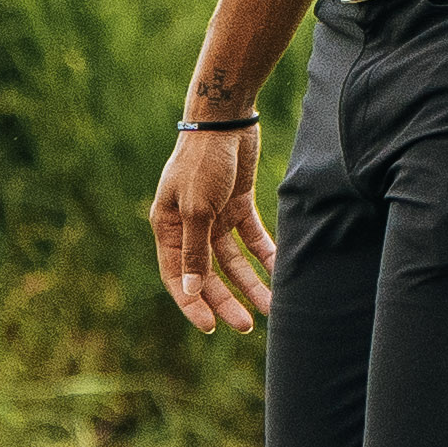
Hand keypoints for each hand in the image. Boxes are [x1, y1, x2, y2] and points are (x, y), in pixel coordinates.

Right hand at [149, 122, 275, 335]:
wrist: (225, 119)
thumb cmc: (202, 161)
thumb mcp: (197, 208)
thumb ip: (194, 251)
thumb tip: (189, 291)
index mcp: (168, 227)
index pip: (177, 276)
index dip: (192, 304)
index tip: (210, 327)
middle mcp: (189, 225)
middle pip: (208, 273)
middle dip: (226, 300)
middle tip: (246, 326)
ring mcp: (214, 216)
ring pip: (233, 261)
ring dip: (250, 283)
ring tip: (271, 307)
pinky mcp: (237, 204)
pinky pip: (252, 239)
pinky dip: (264, 256)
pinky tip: (279, 273)